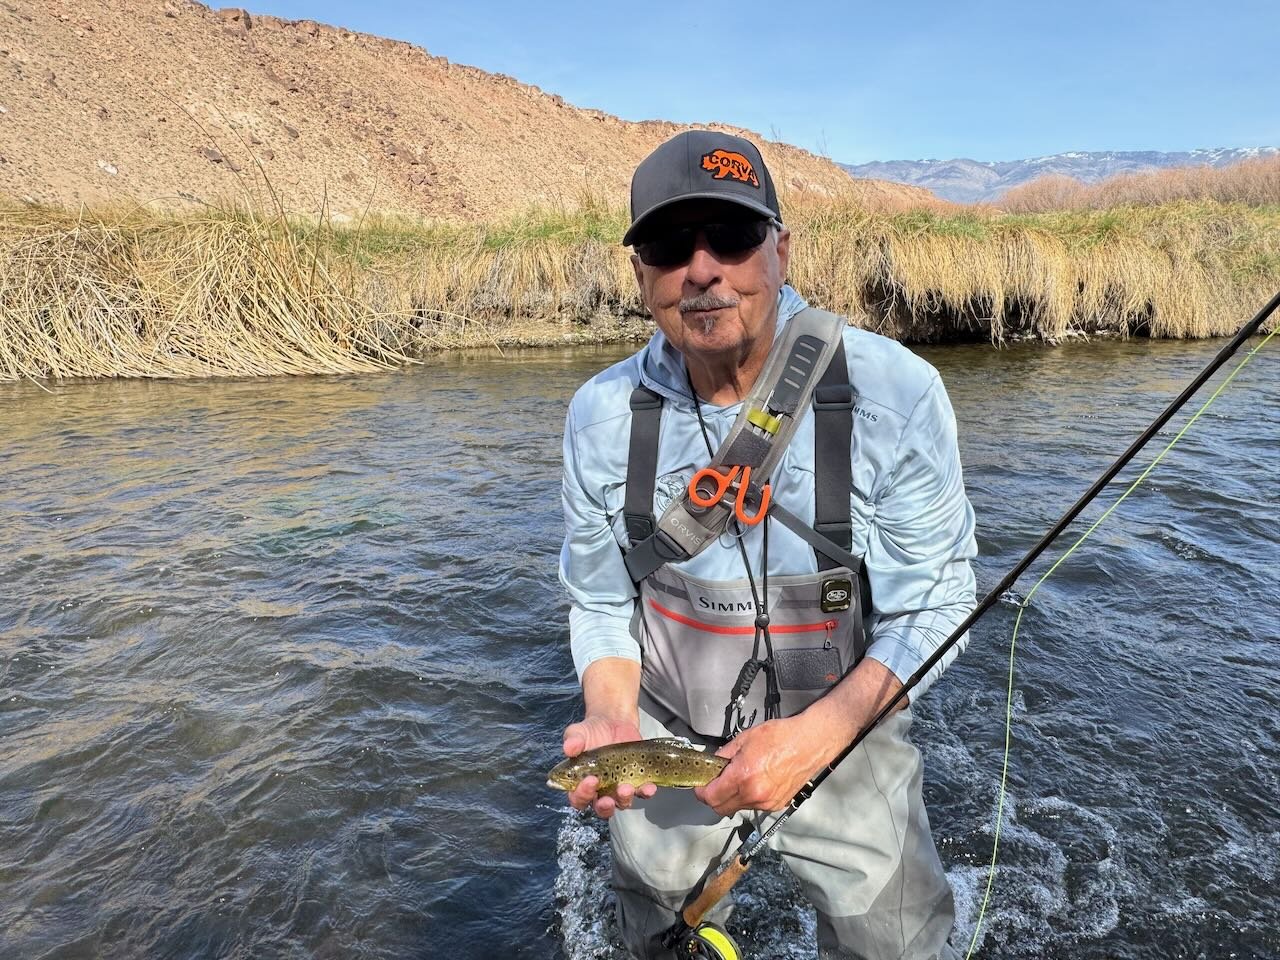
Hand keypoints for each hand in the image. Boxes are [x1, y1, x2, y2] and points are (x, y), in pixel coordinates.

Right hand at [561, 714, 657, 818]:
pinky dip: (646, 792)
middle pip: (601, 808)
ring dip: (624, 799)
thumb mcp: (578, 733)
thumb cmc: (592, 731)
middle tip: (607, 800)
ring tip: (626, 788)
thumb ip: (573, 740)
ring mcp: (619, 787)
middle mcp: (600, 790)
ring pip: (622, 803)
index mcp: (581, 783)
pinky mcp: (636, 781)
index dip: (583, 795)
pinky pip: (642, 792)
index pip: (579, 798)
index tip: (590, 780)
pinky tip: (649, 787)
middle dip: (604, 807)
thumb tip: (569, 748)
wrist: (613, 721)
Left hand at [694, 715, 828, 815]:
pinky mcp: (777, 804)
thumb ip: (724, 754)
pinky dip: (748, 797)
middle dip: (713, 797)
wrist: (810, 743)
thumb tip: (713, 764)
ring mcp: (767, 802)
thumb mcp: (745, 739)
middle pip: (721, 808)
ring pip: (737, 808)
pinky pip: (754, 806)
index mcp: (743, 777)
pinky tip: (754, 781)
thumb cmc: (782, 737)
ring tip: (738, 777)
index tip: (700, 785)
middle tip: (714, 783)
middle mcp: (754, 795)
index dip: (701, 791)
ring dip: (731, 797)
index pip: (711, 797)